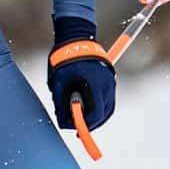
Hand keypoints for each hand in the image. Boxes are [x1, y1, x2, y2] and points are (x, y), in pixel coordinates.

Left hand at [47, 14, 115, 132]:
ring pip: (107, 109)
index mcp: (95, 83)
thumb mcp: (59, 83)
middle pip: (104, 114)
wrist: (75, 37)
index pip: (95, 114)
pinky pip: (108, 100)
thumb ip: (62, 104)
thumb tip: (64, 122)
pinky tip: (89, 113)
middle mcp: (107, 83)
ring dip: (96, 118)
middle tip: (78, 130)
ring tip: (83, 123)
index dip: (85, 126)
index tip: (77, 131)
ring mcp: (110, 81)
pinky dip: (100, 109)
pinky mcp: (109, 79)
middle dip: (91, 124)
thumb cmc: (64, 58)